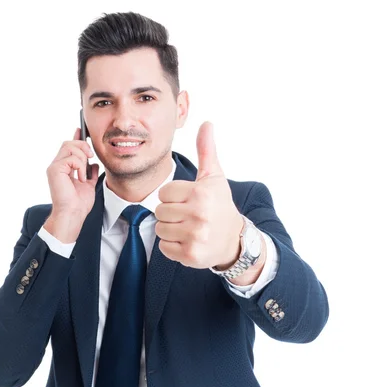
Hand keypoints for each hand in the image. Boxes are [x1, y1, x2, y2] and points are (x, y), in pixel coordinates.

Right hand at [46, 128, 99, 219]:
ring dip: (82, 158)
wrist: (73, 214)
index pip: (68, 147)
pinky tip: (80, 178)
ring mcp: (54, 167)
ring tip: (84, 174)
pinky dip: (80, 167)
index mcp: (64, 168)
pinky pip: (71, 158)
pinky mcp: (54, 170)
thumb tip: (94, 165)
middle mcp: (57, 166)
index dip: (75, 138)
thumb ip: (90, 174)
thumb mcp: (89, 185)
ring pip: (70, 147)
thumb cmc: (78, 204)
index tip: (82, 130)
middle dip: (82, 145)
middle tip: (91, 156)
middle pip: (68, 143)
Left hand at [155, 122, 243, 268]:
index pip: (164, 193)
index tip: (189, 201)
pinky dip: (172, 246)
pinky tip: (188, 241)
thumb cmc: (220, 205)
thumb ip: (206, 150)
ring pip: (160, 229)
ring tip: (189, 228)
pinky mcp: (191, 255)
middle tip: (189, 216)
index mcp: (201, 193)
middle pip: (159, 211)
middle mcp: (199, 214)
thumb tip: (206, 123)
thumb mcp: (214, 177)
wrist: (235, 241)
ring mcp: (195, 236)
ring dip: (170, 229)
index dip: (173, 197)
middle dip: (171, 213)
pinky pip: (164, 247)